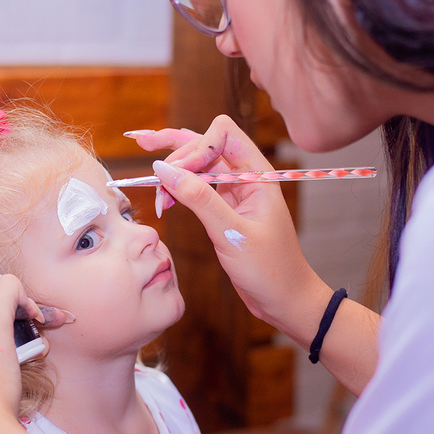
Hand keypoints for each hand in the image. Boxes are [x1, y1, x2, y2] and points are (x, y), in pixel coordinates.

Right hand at [128, 116, 328, 341]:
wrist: (285, 300)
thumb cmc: (270, 269)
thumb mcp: (231, 234)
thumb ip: (198, 199)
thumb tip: (164, 169)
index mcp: (258, 174)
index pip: (223, 133)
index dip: (197, 146)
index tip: (178, 174)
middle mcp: (246, 177)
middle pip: (206, 142)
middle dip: (177, 150)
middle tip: (148, 159)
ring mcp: (234, 192)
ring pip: (198, 165)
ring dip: (174, 174)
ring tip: (158, 198)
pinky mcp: (225, 208)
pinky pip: (197, 187)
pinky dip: (178, 191)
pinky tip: (165, 203)